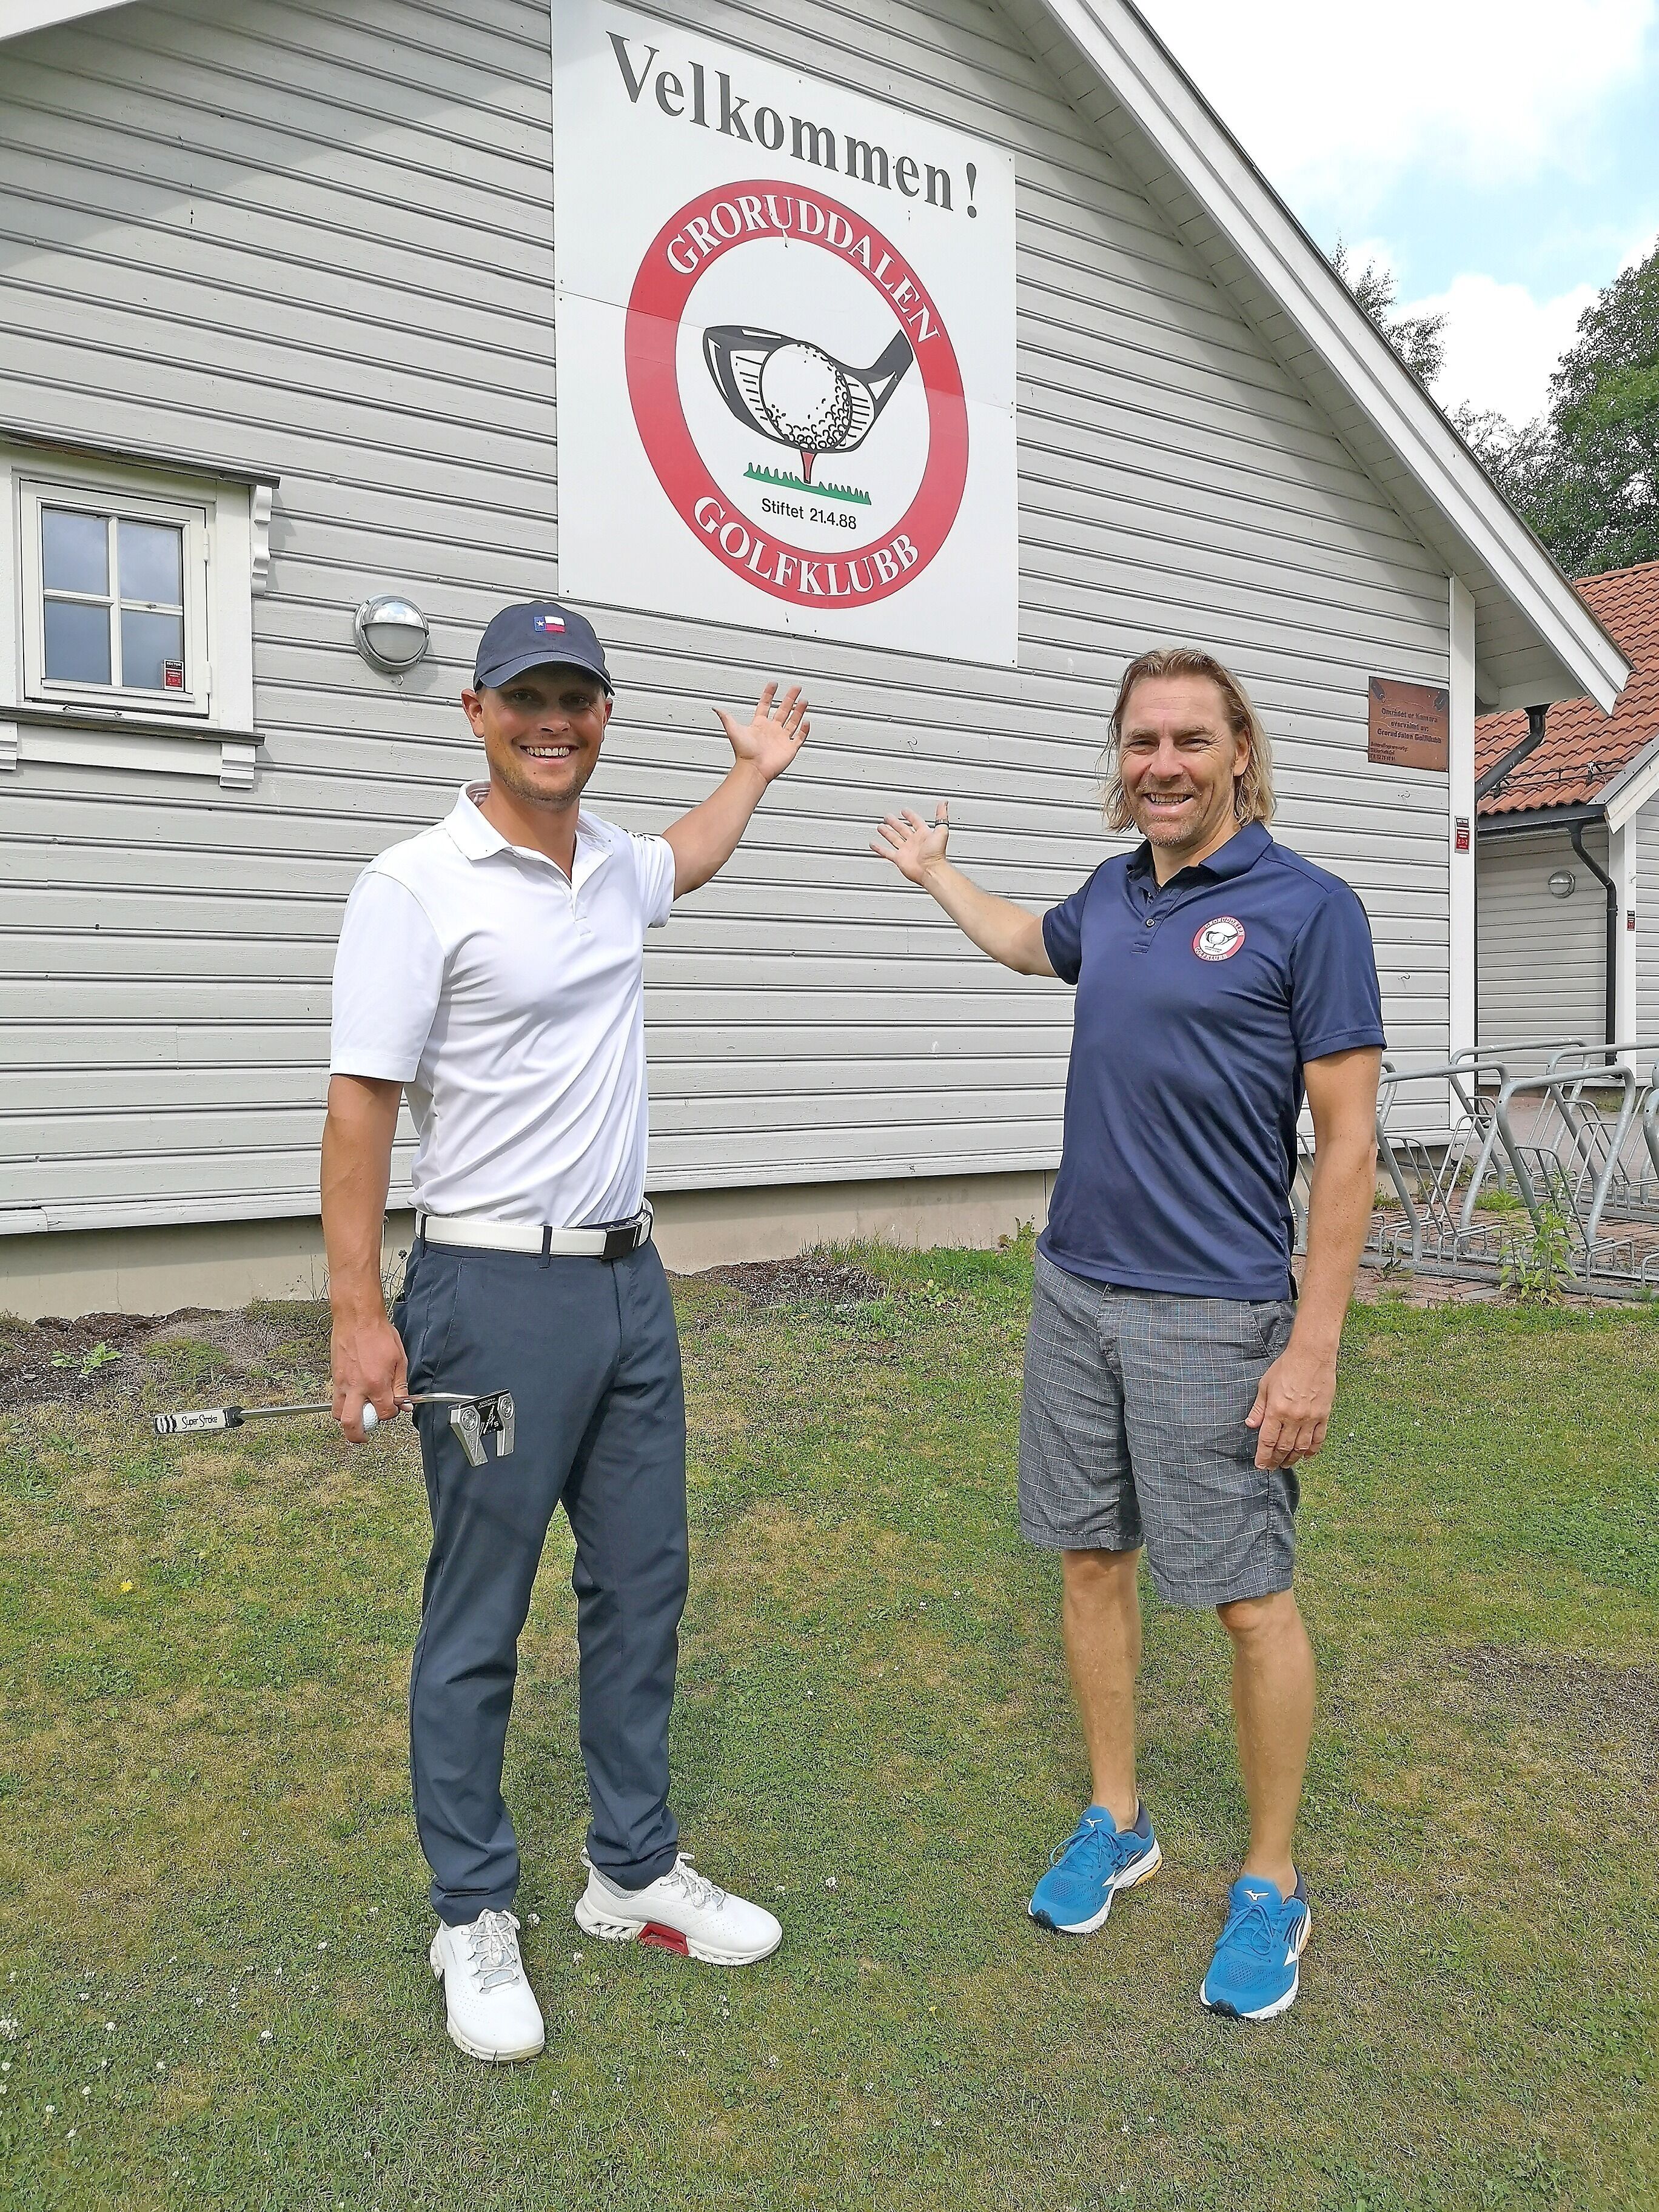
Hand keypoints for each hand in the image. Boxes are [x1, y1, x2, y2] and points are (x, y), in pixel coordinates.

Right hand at [330, 1309, 407, 1444]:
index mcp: (376, 1384)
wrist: (357, 1319)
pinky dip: (343, 1404)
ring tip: (359, 1416)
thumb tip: (404, 1403)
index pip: (385, 1412)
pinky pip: (335, 1399)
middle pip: (351, 1424)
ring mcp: (342, 1384)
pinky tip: (354, 1398)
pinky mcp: (334, 1378)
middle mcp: (356, 1387)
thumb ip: (401, 1385)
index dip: (392, 1413)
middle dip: (358, 1435)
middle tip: (365, 1436)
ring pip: (338, 1414)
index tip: (395, 1407)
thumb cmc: (379, 1334)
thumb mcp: (399, 1360)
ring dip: (348, 1419)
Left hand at [714, 681, 808, 783]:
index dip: (769, 694)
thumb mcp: (733, 730)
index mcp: (759, 725)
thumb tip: (715, 708)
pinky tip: (806, 721)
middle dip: (789, 698)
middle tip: (795, 688)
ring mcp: (781, 739)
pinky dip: (804, 730)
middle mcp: (771, 730)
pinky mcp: (790, 748)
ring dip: (798, 711)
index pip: (765, 705)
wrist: (754, 768)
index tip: (773, 684)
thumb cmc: (744, 753)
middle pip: (783, 710)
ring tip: (804, 701)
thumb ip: (726, 718)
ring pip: (793, 722)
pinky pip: (799, 737)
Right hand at [871, 801, 949, 884]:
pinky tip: (874, 844)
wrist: (930, 870)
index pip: (915, 822)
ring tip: (880, 827)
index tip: (904, 811)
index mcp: (923, 834)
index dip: (910, 816)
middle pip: (902, 829)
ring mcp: (906, 850)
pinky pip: (887, 852)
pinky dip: (879, 849)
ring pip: (894, 839)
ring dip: (887, 833)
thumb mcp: (941, 831)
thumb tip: (944, 803)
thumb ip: (941, 816)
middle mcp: (914, 842)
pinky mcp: (899, 859)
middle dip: (895, 823)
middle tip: (888, 817)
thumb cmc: (937, 854)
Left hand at [1245, 1339, 1335, 1469]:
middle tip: (1272, 1467)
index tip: (1261, 1465)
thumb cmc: (1286, 1367)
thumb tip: (1251, 1425)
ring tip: (1287, 1464)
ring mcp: (1310, 1418)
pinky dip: (1312, 1450)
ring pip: (1301, 1447)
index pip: (1267, 1441)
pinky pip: (1318, 1439)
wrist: (1312, 1356)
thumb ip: (1259, 1408)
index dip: (1263, 1457)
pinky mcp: (1323, 1415)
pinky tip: (1307, 1455)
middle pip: (1284, 1447)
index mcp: (1276, 1411)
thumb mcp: (1265, 1385)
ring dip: (1293, 1458)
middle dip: (1276, 1461)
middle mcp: (1293, 1418)